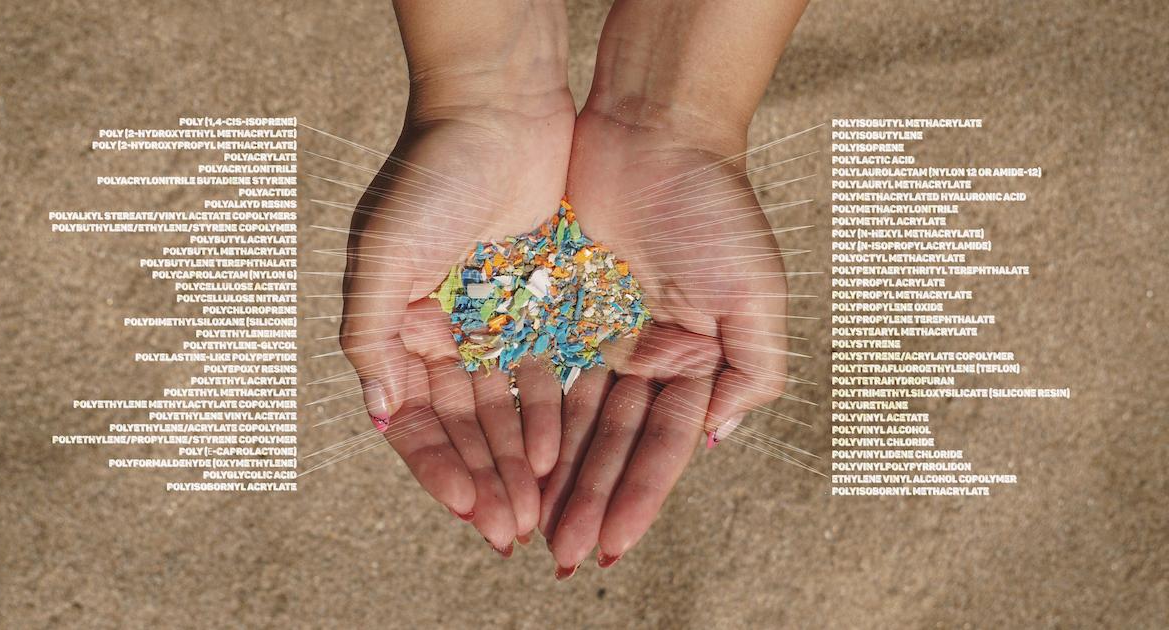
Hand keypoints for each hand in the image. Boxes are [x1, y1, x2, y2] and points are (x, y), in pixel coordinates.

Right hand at [340, 0, 574, 552]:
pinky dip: (548, 414)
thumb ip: (370, 334)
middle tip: (511, 530)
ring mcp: (492, 323)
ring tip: (538, 505)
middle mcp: (443, 333)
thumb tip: (375, 413)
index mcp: (398, 327)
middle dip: (484, 478)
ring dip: (518, 459)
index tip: (466, 508)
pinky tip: (558, 452)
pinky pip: (544, 373)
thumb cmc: (429, 176)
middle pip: (463, 426)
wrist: (499, 111)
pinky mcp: (538, 307)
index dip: (437, 467)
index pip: (413, 417)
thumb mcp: (383, 254)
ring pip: (505, 410)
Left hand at [540, 107, 790, 572]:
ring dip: (552, 475)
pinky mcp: (552, 308)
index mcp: (693, 361)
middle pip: (609, 444)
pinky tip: (511, 462)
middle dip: (589, 502)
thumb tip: (716, 441)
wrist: (653, 130)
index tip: (614, 547)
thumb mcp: (756, 292)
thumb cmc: (714, 206)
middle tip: (562, 557)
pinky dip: (524, 418)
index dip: (639, 497)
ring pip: (568, 419)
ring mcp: (596, 335)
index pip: (661, 444)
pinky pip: (535, 373)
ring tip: (529, 528)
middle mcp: (643, 357)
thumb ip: (751, 371)